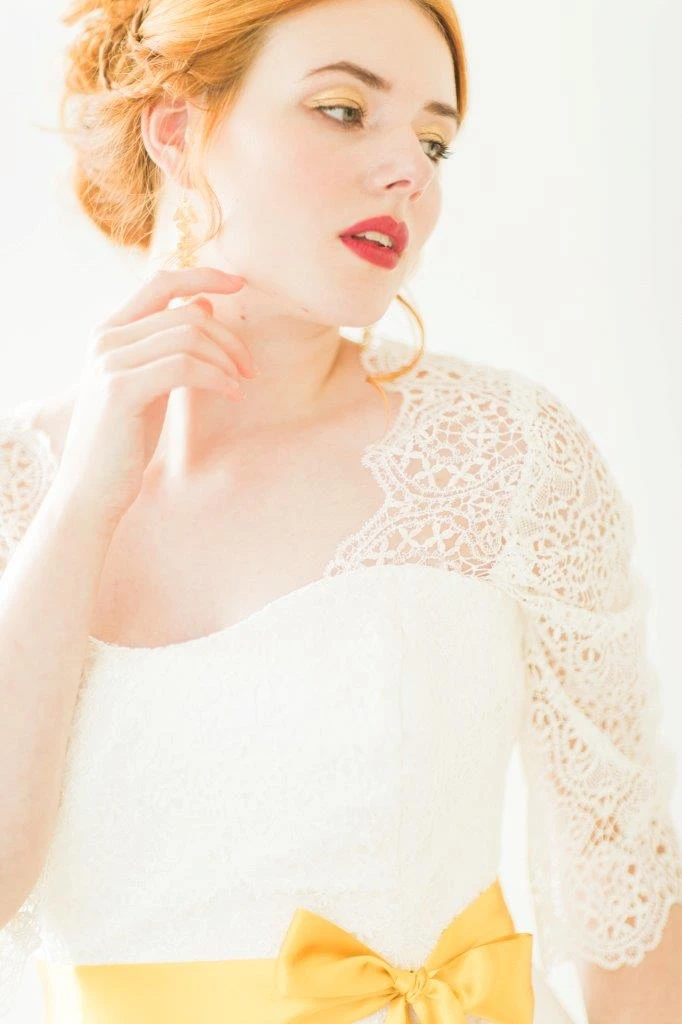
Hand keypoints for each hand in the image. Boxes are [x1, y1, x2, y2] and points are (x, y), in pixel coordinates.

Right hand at [52, 266, 254, 526]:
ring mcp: (109, 362)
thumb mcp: (153, 382)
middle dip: (229, 338)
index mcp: (110, 331)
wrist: (92, 489)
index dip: (203, 275)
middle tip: (250, 369)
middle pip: (187, 313)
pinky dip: (217, 377)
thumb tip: (204, 303)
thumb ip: (171, 343)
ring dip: (227, 359)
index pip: (161, 282)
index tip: (240, 284)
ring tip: (241, 384)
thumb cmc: (126, 440)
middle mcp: (105, 339)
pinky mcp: (120, 390)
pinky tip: (232, 394)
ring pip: (189, 336)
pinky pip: (184, 366)